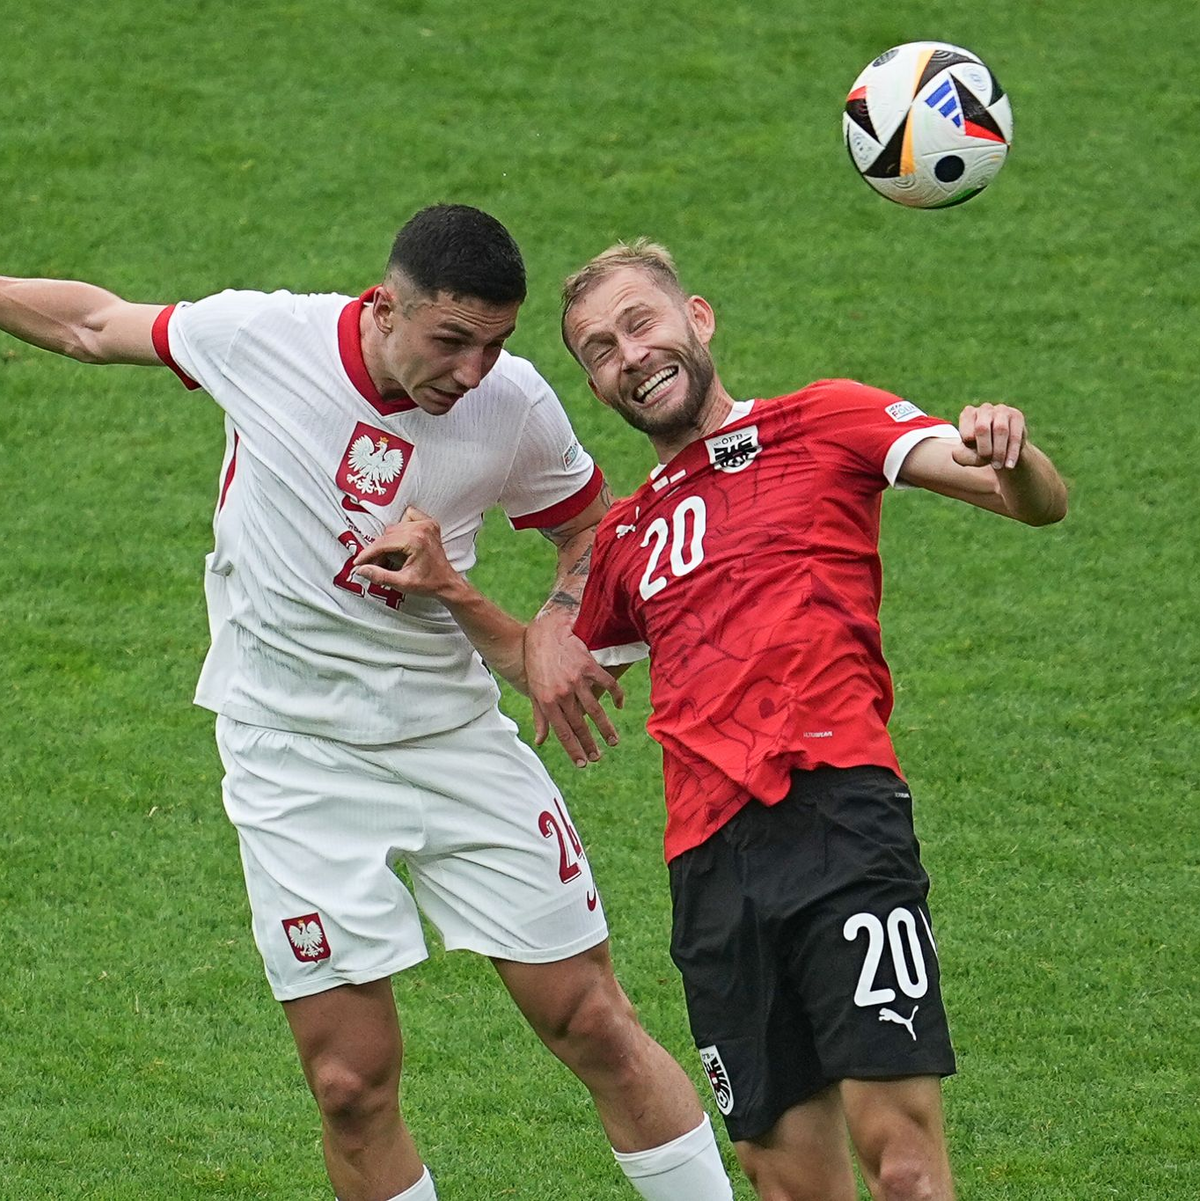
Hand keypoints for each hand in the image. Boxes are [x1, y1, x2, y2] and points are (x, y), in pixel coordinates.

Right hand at [353, 507, 459, 598]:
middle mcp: (422, 529)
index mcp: (416, 541)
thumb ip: (380, 576)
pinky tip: (401, 542)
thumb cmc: (429, 584)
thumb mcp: (402, 583)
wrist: (446, 583)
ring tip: (390, 558)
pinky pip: (407, 518)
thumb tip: (362, 569)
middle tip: (376, 565)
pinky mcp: (430, 524)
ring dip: (388, 541)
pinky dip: (401, 528)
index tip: (358, 562)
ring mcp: (427, 524)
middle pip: (387, 534)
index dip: (368, 554)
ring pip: (395, 527)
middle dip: (379, 550)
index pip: (383, 543)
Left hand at [525, 612, 623, 767]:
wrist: (544, 631)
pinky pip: (606, 684)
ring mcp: (576, 680)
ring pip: (595, 709)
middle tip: (598, 758)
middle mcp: (562, 693)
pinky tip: (619, 705)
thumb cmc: (536, 662)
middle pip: (579, 724)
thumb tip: (540, 741)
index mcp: (547, 701)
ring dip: (605, 728)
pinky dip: (616, 696)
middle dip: (589, 744)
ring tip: (613, 741)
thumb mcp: (533, 691)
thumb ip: (539, 717)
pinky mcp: (589, 665)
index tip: (582, 763)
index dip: (573, 749)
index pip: (562, 732)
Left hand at [953, 403, 1027, 470]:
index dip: (971, 449)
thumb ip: (960, 455)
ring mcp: (1001, 410)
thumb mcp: (968, 456)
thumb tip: (956, 452)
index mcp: (968, 414)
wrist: (1003, 451)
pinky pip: (1015, 435)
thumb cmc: (980, 451)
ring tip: (997, 466)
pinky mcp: (1016, 416)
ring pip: (1000, 429)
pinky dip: (1012, 452)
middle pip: (982, 428)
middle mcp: (984, 408)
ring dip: (999, 451)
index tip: (974, 457)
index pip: (966, 433)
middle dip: (985, 449)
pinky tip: (1009, 465)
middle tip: (988, 463)